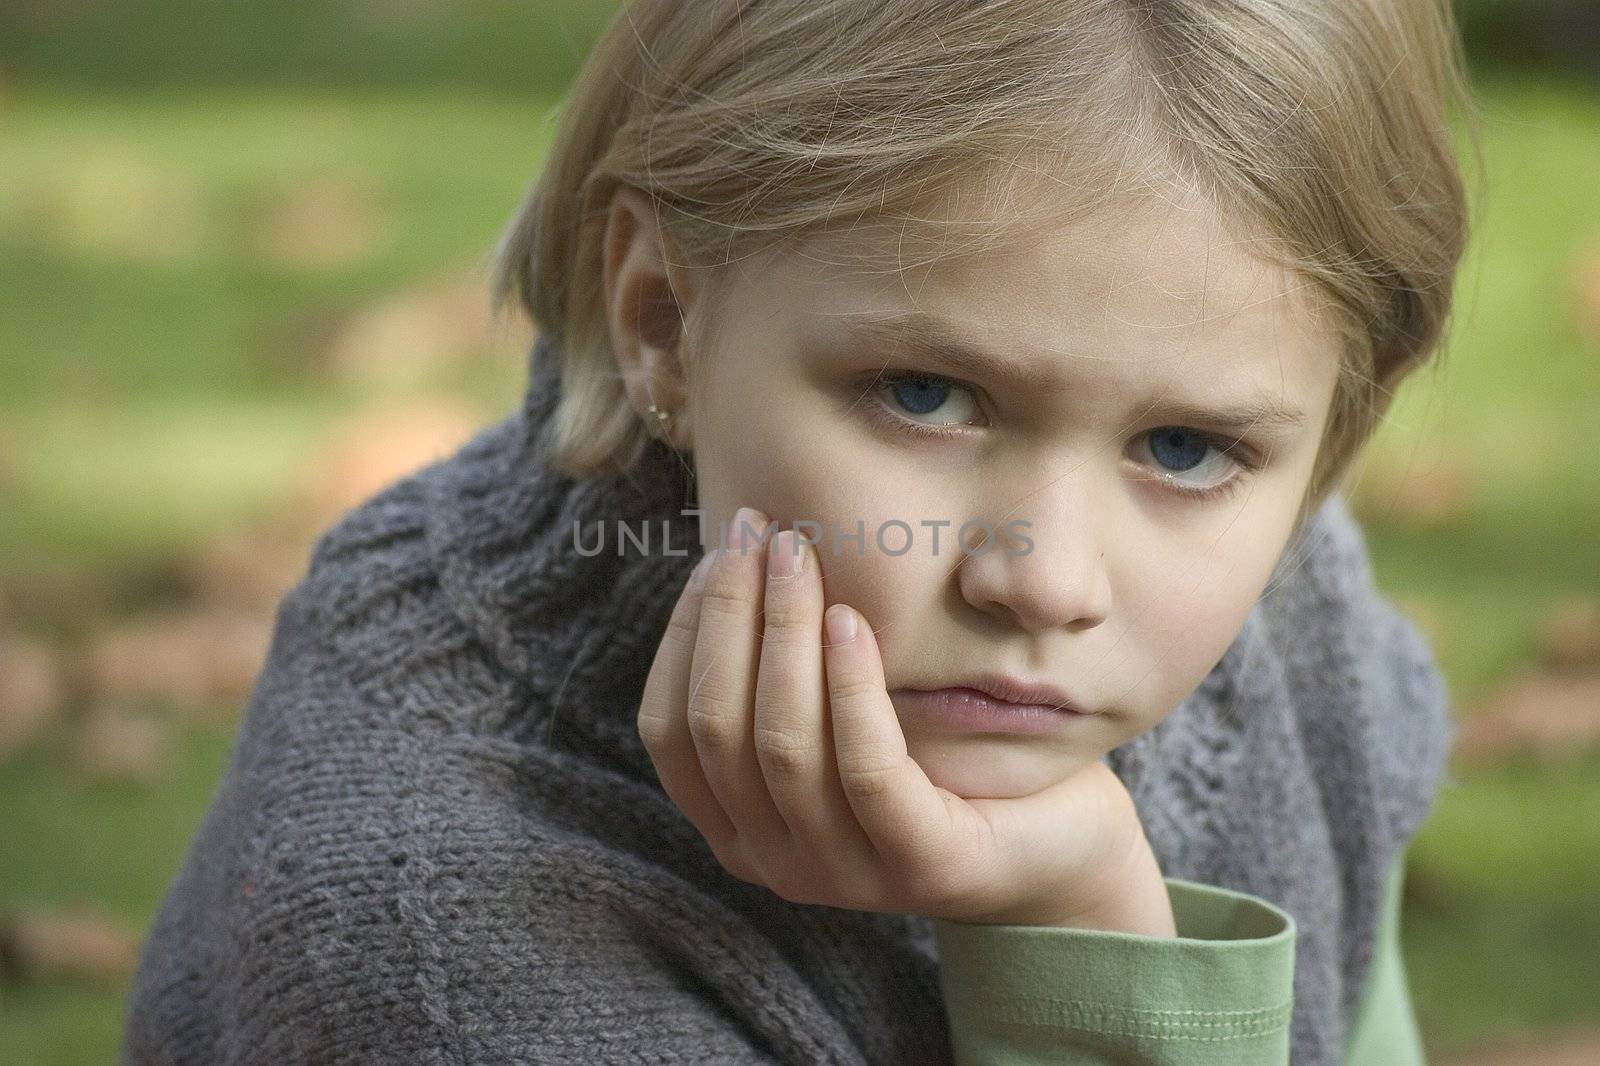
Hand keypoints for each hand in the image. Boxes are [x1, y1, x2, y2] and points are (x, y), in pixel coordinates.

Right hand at [636, 507, 1174, 934]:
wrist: (1055, 839)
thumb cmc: (935, 755)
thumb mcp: (837, 713)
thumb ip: (781, 668)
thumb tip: (734, 551)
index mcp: (735, 826)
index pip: (669, 728)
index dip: (685, 632)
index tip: (717, 555)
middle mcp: (772, 861)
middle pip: (718, 726)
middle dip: (733, 614)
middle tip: (762, 532)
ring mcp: (842, 874)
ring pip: (782, 743)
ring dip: (785, 632)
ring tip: (800, 556)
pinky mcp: (918, 866)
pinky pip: (867, 769)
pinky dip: (851, 686)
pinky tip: (852, 620)